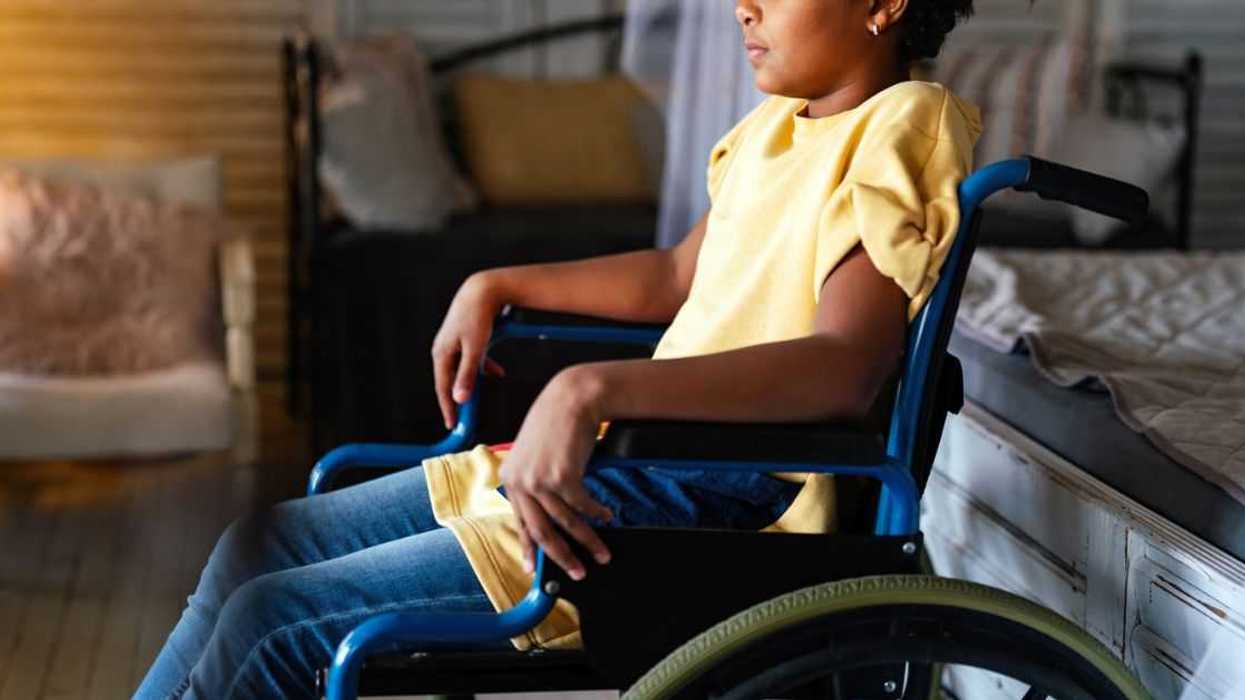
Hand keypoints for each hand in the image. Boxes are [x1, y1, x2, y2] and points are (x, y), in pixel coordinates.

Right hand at [432, 273, 506, 428]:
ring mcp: (454, 342)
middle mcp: (444, 349)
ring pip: (462, 370)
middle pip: (450, 380)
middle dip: (459, 398)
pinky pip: (472, 358)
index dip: (448, 408)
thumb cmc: (478, 317)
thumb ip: (468, 375)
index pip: (442, 387)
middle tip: (464, 418)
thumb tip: (459, 399)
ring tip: (480, 397)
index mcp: (441, 353)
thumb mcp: (475, 349)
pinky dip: (483, 367)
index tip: (452, 426)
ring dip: (473, 382)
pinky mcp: (465, 336)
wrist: (483, 289)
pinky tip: (498, 372)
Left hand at [499, 366, 613, 580]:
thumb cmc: (556, 423)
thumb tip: (549, 516)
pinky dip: (597, 513)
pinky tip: (607, 515)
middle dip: (562, 557)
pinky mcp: (562, 477)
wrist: (572, 398)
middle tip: (579, 572)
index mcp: (509, 477)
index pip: (520, 522)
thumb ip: (535, 481)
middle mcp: (520, 482)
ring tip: (602, 552)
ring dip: (588, 540)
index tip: (533, 568)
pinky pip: (583, 506)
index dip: (529, 548)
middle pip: (542, 532)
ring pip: (566, 523)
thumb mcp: (535, 453)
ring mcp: (540, 480)